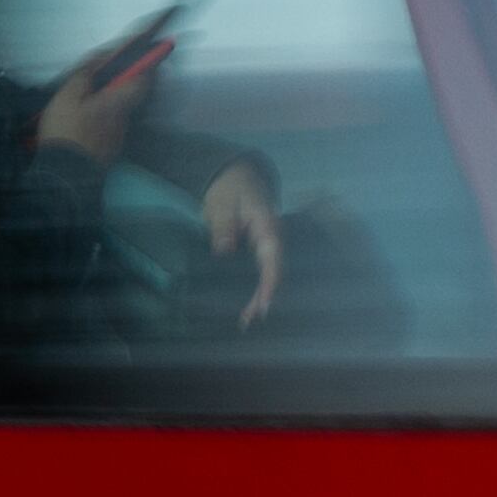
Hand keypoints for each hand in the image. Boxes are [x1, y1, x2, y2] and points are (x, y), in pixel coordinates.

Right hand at [31, 31, 166, 171]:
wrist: (64, 175)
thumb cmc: (66, 133)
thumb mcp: (68, 95)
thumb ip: (86, 73)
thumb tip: (100, 59)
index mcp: (117, 101)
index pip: (143, 78)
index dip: (149, 62)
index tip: (155, 49)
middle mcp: (123, 118)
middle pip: (131, 94)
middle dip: (124, 80)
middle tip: (110, 71)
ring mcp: (118, 136)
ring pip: (119, 110)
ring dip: (110, 100)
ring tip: (88, 98)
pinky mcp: (109, 149)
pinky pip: (110, 126)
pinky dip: (102, 117)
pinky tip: (85, 120)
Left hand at [199, 156, 283, 327]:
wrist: (237, 176)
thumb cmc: (230, 188)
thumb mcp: (222, 203)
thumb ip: (223, 225)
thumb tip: (224, 250)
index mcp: (268, 226)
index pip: (273, 259)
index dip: (270, 283)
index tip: (265, 303)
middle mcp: (272, 238)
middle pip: (274, 272)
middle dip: (264, 297)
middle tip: (249, 319)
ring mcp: (268, 245)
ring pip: (269, 275)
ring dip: (260, 298)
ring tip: (247, 320)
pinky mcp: (260, 250)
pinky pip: (262, 272)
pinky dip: (256, 289)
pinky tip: (248, 307)